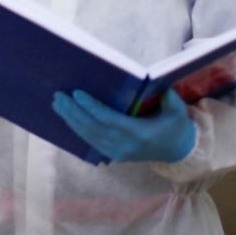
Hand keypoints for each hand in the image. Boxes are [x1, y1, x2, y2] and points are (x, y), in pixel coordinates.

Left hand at [52, 88, 196, 163]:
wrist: (178, 151)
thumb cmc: (176, 125)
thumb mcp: (176, 109)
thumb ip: (167, 96)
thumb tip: (150, 79)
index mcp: (139, 133)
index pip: (109, 120)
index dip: (91, 107)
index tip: (76, 93)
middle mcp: (125, 145)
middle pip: (93, 128)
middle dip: (73, 112)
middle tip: (58, 96)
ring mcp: (118, 152)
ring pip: (88, 136)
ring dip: (71, 119)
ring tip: (58, 104)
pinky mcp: (113, 155)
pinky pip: (91, 141)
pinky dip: (77, 128)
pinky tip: (67, 117)